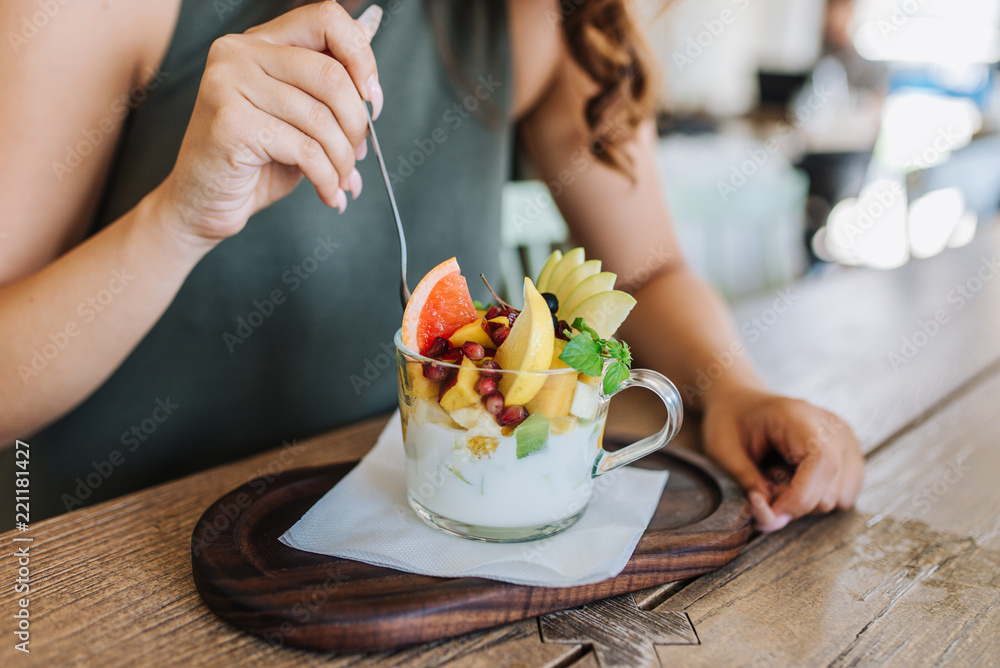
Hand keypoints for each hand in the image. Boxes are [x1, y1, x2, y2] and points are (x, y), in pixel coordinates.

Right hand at [158, 3, 381, 245]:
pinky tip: (328, 193)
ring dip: (343, 160)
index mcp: (261, 42)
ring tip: (343, 181)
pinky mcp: (230, 123)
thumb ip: (327, 75)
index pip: (325, 18)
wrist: (202, 204)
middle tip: (358, 154)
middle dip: (357, 124)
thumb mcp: (300, 114)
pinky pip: (304, 149)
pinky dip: (327, 178)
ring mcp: (229, 84)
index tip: (373, 99)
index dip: (362, 57)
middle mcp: (239, 53)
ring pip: (321, 119)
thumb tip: (372, 26)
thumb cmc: (255, 161)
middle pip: (331, 74)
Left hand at [701, 389, 863, 531]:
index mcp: (801, 417)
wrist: (742, 403)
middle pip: (829, 492)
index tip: (768, 509)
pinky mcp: (851, 459)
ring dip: (804, 501)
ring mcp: (848, 444)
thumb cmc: (731, 422)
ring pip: (837, 501)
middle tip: (763, 483)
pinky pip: (841, 498)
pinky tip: (794, 478)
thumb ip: (748, 482)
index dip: (799, 498)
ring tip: (779, 475)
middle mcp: (835, 429)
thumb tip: (773, 517)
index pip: (822, 462)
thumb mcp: (724, 449)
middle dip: (792, 502)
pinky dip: (815, 498)